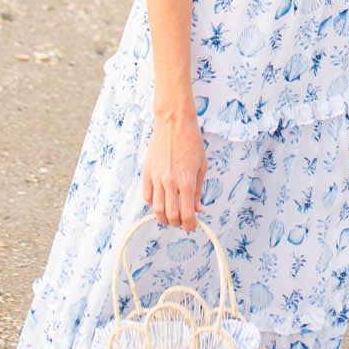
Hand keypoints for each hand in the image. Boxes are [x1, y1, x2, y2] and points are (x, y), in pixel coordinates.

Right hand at [141, 110, 206, 228]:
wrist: (174, 123)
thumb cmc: (191, 142)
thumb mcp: (201, 167)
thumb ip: (198, 190)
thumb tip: (197, 209)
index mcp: (186, 180)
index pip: (186, 214)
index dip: (190, 225)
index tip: (192, 226)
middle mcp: (170, 181)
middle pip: (170, 215)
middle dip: (177, 223)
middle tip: (182, 221)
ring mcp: (156, 177)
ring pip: (156, 209)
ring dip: (164, 217)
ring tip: (170, 215)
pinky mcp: (147, 172)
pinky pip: (147, 196)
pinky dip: (153, 204)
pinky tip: (160, 201)